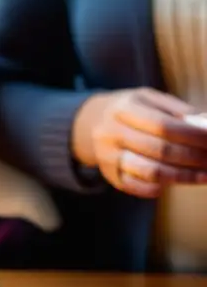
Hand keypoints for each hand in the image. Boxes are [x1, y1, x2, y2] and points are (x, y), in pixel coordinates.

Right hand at [71, 88, 206, 197]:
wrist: (93, 123)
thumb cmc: (133, 110)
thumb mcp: (151, 99)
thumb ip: (179, 110)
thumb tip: (206, 126)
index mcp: (123, 109)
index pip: (164, 126)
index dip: (194, 136)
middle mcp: (110, 134)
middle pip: (160, 150)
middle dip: (195, 157)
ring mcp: (108, 157)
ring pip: (151, 172)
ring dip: (184, 176)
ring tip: (205, 175)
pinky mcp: (110, 175)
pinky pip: (139, 187)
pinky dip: (163, 187)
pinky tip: (180, 180)